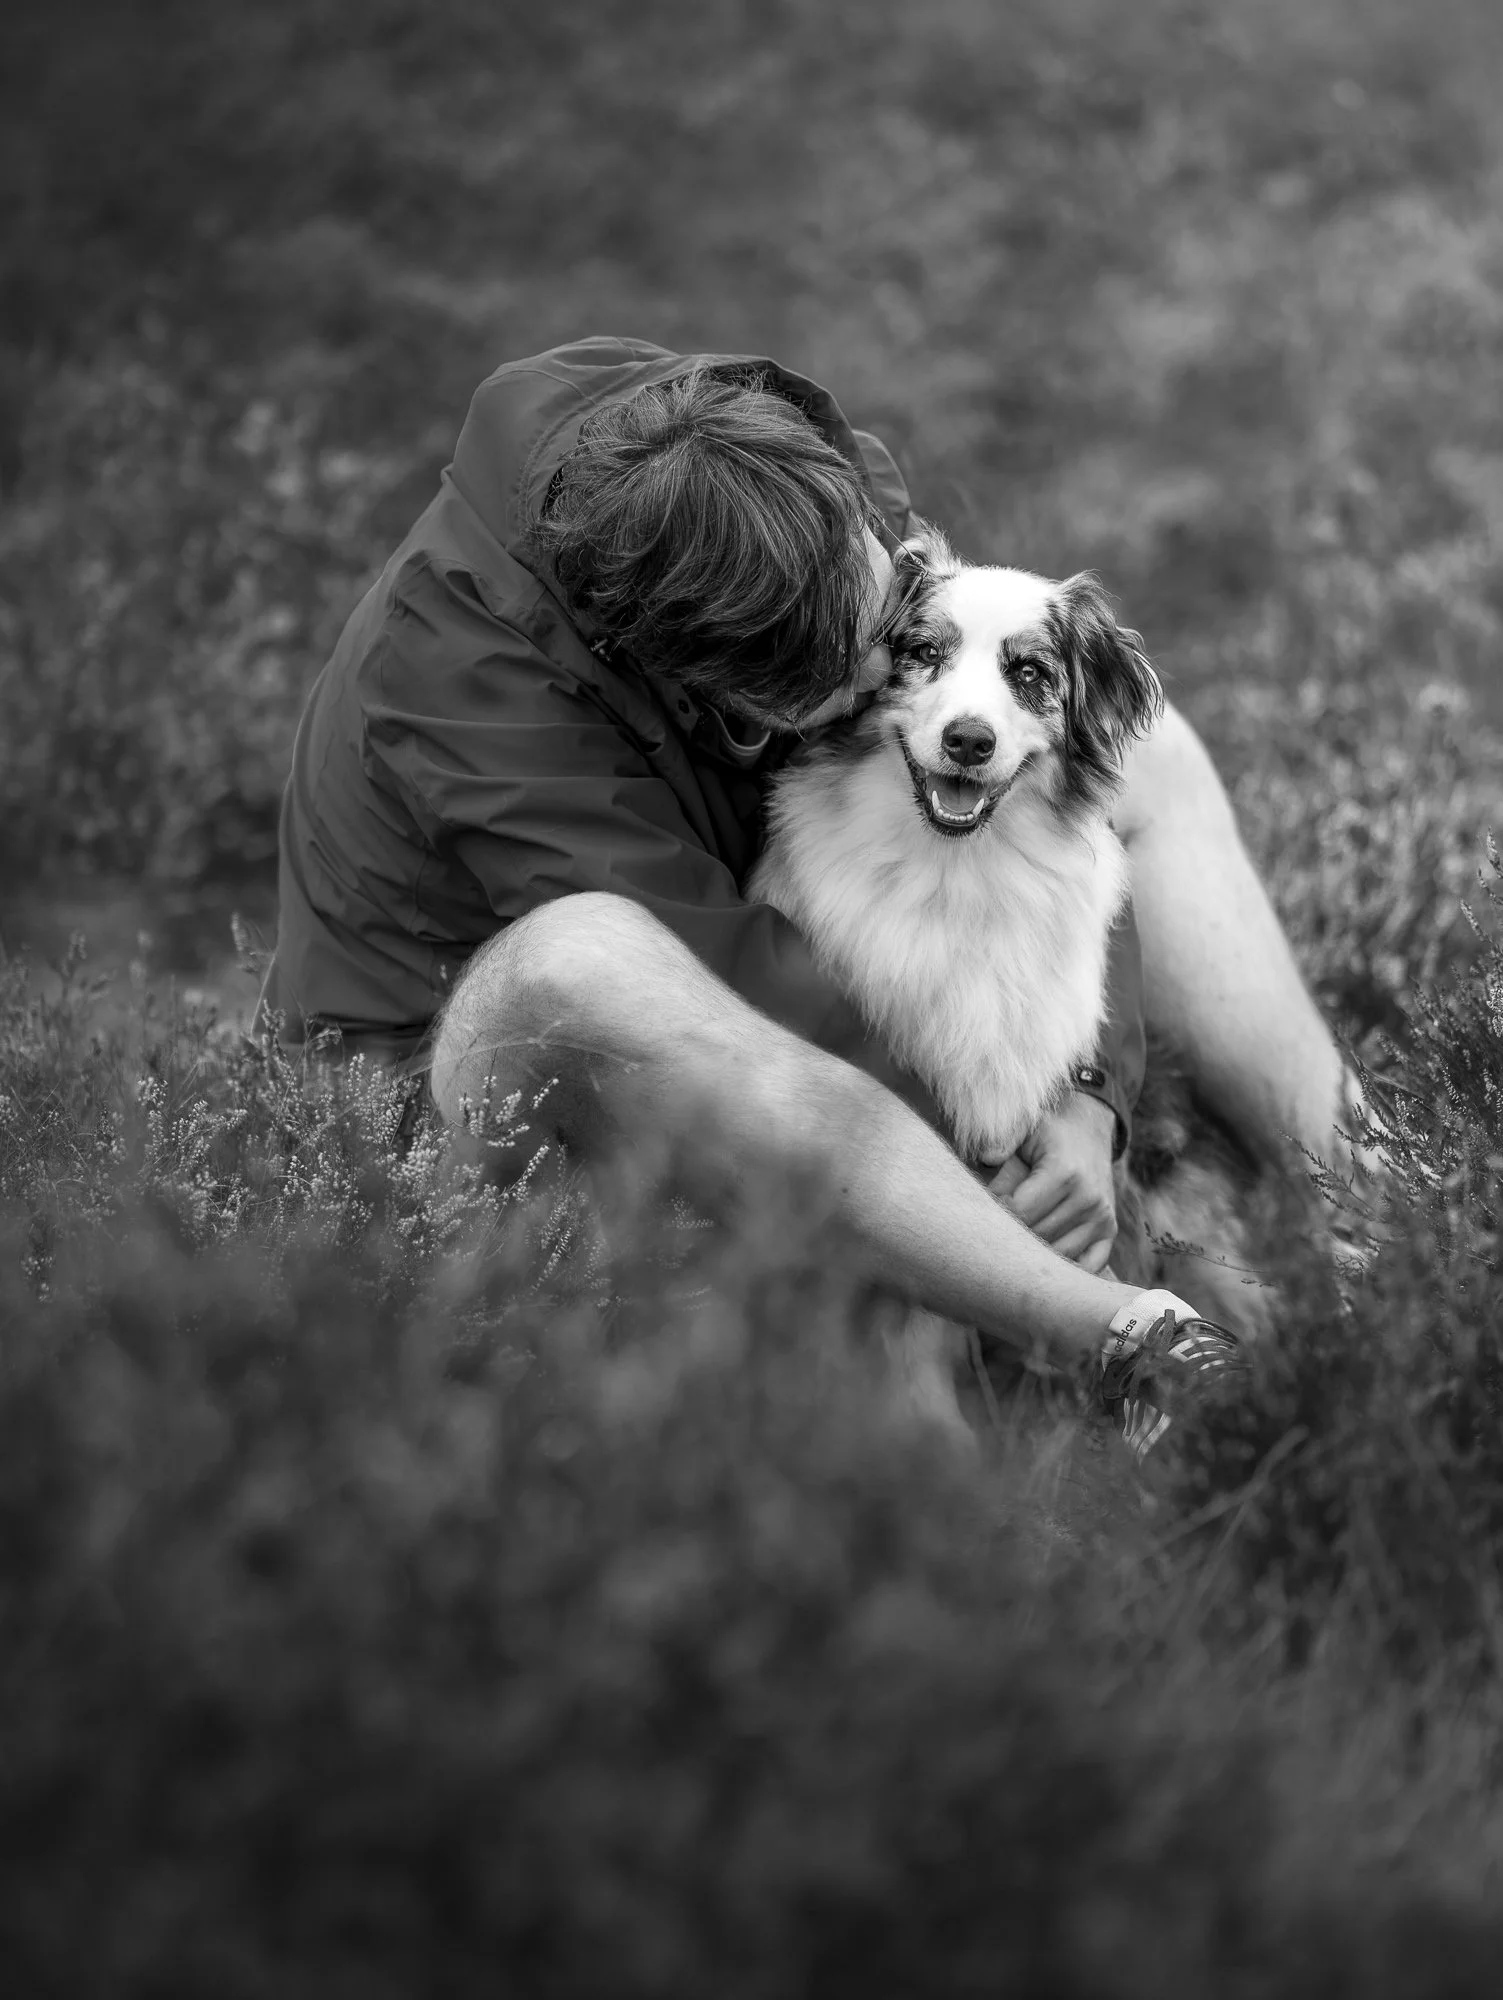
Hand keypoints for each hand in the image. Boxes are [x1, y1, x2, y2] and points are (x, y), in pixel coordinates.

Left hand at [985, 1092, 1118, 1272]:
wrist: (1088, 1132)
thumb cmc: (1047, 1134)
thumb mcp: (1025, 1128)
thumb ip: (1004, 1140)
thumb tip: (987, 1158)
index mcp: (1064, 1172)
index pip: (1020, 1212)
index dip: (997, 1216)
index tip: (987, 1211)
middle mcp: (1088, 1197)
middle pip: (1036, 1236)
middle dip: (1012, 1235)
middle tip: (997, 1228)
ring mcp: (1102, 1217)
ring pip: (1058, 1255)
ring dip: (1035, 1253)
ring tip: (1018, 1239)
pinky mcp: (1109, 1231)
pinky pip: (1088, 1265)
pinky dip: (1066, 1268)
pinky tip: (1047, 1259)